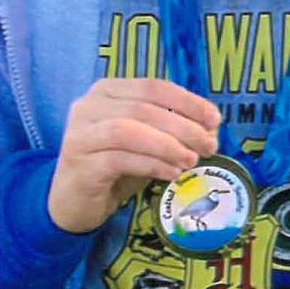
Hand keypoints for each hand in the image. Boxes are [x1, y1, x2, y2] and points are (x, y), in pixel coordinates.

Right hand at [47, 77, 220, 233]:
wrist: (74, 201)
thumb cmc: (113, 167)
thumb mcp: (146, 144)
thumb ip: (172, 131)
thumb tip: (210, 129)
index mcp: (107, 91)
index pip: (153, 87)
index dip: (188, 101)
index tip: (214, 120)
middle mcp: (89, 107)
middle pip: (143, 108)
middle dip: (183, 127)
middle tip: (208, 145)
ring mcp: (80, 135)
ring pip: (129, 130)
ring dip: (167, 145)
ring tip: (191, 160)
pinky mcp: (80, 164)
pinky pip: (120, 159)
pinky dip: (151, 164)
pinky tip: (171, 174)